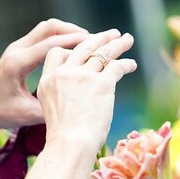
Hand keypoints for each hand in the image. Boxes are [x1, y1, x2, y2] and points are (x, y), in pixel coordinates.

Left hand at [0, 19, 88, 130]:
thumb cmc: (1, 114)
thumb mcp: (29, 114)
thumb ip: (52, 107)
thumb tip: (80, 102)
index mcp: (18, 64)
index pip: (51, 44)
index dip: (74, 41)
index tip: (95, 42)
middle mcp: (16, 51)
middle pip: (49, 28)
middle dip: (73, 30)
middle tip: (94, 38)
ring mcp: (15, 48)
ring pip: (45, 29)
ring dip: (66, 31)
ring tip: (87, 41)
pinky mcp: (17, 51)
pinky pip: (41, 36)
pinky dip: (57, 37)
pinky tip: (71, 48)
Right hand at [37, 29, 136, 151]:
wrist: (70, 144)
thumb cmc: (63, 137)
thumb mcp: (50, 111)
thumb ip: (60, 95)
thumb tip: (76, 94)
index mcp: (47, 80)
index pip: (56, 53)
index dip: (71, 48)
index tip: (83, 47)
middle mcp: (64, 74)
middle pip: (82, 47)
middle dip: (99, 38)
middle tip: (111, 34)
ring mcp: (83, 77)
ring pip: (103, 52)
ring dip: (117, 44)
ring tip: (127, 39)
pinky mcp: (102, 83)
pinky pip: (117, 66)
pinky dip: (126, 63)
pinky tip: (132, 65)